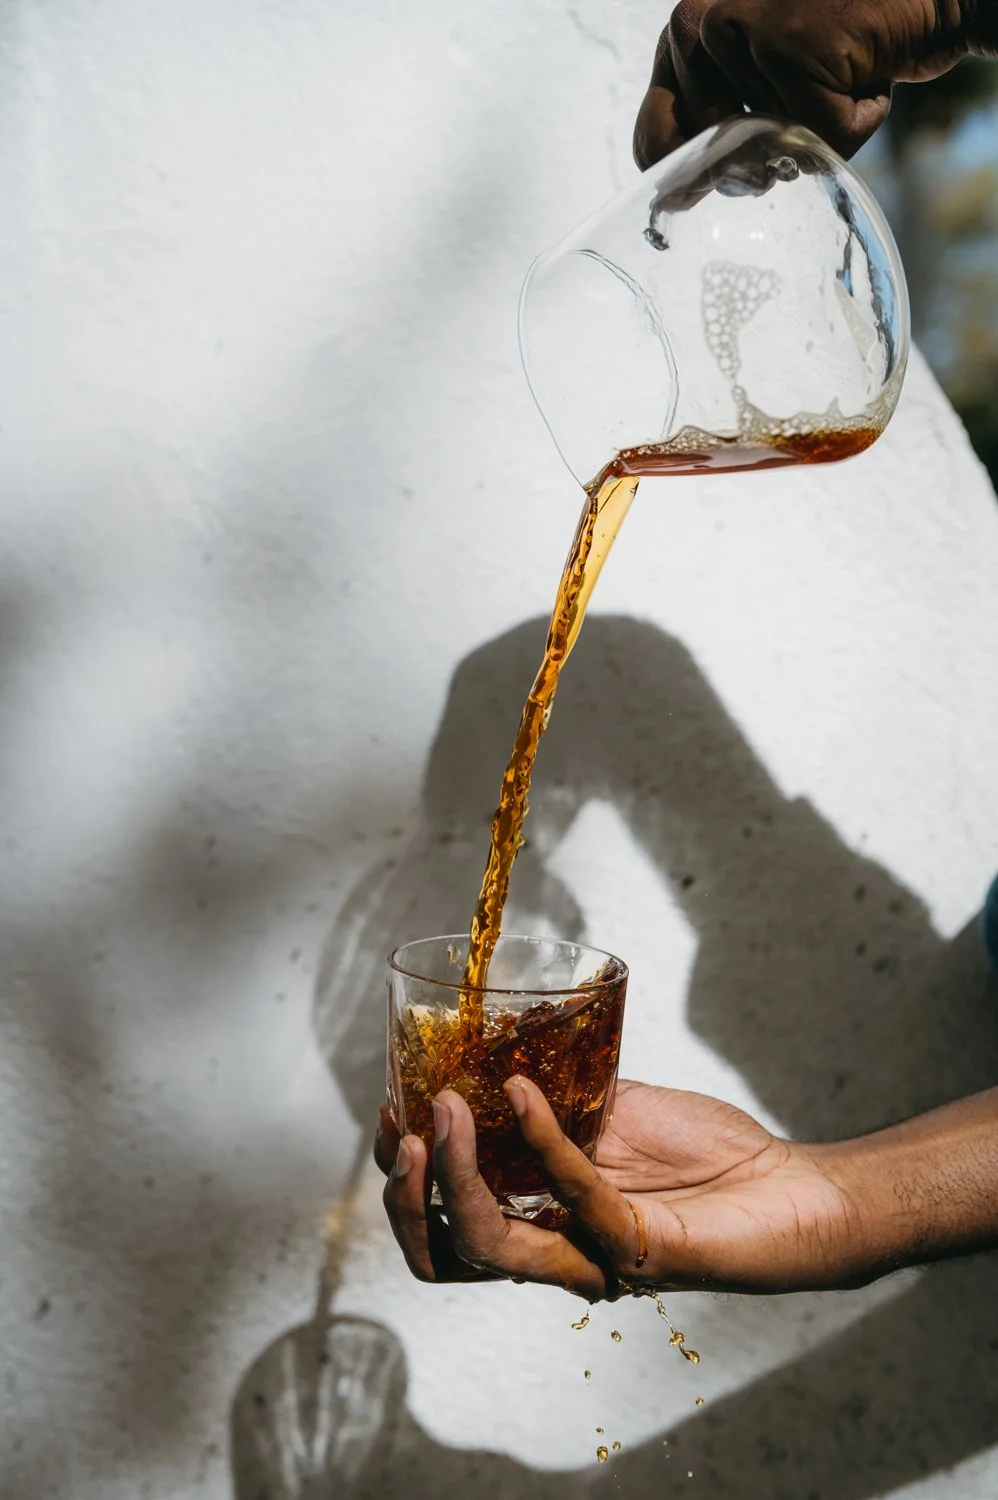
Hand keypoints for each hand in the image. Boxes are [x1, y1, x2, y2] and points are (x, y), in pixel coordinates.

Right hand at [375, 1077, 868, 1298]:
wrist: (794, 1188)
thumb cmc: (710, 1155)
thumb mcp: (611, 1111)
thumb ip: (557, 1100)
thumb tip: (498, 1053)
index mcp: (541, 1222)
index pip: (445, 1225)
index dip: (406, 1177)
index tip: (393, 1106)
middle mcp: (557, 1252)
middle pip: (445, 1254)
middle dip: (409, 1191)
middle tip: (402, 1122)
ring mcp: (593, 1258)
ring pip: (489, 1242)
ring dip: (455, 1172)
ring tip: (445, 1106)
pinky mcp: (638, 1248)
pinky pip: (574, 1192)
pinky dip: (542, 1136)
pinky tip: (523, 1090)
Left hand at [634, 0, 987, 168]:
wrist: (920, 5)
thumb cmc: (844, 61)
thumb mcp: (768, 100)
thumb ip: (720, 139)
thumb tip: (673, 199)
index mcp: (686, 38)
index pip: (652, 136)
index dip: (677, 182)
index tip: (693, 200)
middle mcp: (698, 23)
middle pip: (701, 153)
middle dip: (751, 165)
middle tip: (796, 130)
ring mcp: (733, 28)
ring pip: (757, 147)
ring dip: (809, 137)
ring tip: (833, 88)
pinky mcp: (780, 42)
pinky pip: (810, 134)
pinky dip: (848, 126)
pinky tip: (861, 79)